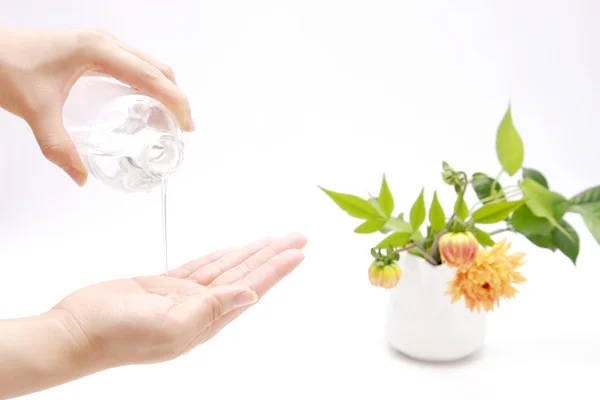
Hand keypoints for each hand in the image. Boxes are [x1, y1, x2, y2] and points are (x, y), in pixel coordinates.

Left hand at [0, 26, 193, 185]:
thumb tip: (80, 176)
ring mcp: (101, 43)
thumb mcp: (35, 110)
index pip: (152, 77)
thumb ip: (58, 147)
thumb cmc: (5, 64)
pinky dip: (149, 84)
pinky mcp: (95, 49)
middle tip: (182, 127)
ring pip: (149, 64)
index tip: (186, 125)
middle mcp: (105, 42)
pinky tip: (143, 105)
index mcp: (98, 51)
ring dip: (165, 89)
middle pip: (159, 68)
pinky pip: (134, 65)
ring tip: (167, 119)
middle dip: (177, 97)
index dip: (176, 101)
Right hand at [50, 233, 306, 369]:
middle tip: (295, 238)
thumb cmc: (117, 334)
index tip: (297, 251)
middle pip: (245, 275)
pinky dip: (219, 258)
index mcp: (206, 319)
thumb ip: (213, 309)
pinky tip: (232, 251)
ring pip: (226, 269)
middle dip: (271, 256)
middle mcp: (200, 308)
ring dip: (249, 254)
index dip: (276, 269)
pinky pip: (200, 267)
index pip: (251, 287)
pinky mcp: (163, 286)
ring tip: (272, 241)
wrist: (76, 332)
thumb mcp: (171, 325)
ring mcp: (182, 297)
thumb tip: (250, 296)